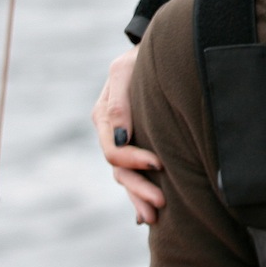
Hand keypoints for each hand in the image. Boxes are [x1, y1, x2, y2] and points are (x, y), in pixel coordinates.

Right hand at [92, 46, 164, 224]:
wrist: (156, 50)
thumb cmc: (143, 56)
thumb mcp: (126, 70)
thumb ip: (119, 102)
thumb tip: (120, 138)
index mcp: (103, 116)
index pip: (114, 149)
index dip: (135, 160)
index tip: (159, 163)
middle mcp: (110, 132)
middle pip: (119, 170)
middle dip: (139, 188)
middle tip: (162, 203)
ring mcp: (121, 140)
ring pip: (125, 176)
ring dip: (138, 197)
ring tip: (156, 216)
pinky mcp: (135, 143)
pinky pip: (133, 173)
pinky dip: (138, 193)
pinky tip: (145, 214)